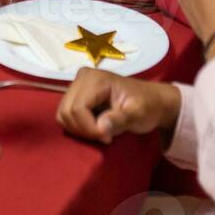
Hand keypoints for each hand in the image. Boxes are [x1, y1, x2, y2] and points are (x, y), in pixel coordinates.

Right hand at [56, 68, 181, 144]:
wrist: (151, 100)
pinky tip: (94, 127)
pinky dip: (77, 126)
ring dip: (79, 129)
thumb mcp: (139, 114)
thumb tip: (100, 127)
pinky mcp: (75, 94)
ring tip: (100, 132)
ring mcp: (77, 84)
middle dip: (84, 130)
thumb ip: (120, 119)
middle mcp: (82, 77)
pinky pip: (65, 115)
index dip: (89, 128)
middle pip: (66, 111)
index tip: (108, 137)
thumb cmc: (147, 105)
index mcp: (96, 79)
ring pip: (63, 114)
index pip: (78, 108)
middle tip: (105, 136)